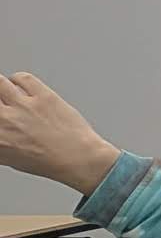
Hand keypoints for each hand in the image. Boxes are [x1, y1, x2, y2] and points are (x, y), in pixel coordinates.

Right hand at [0, 74, 122, 194]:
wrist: (76, 157)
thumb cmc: (45, 160)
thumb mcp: (8, 157)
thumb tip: (0, 133)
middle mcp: (5, 121)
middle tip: (2, 104)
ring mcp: (24, 106)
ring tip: (3, 91)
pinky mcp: (43, 96)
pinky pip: (22, 77)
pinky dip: (17, 79)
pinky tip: (18, 84)